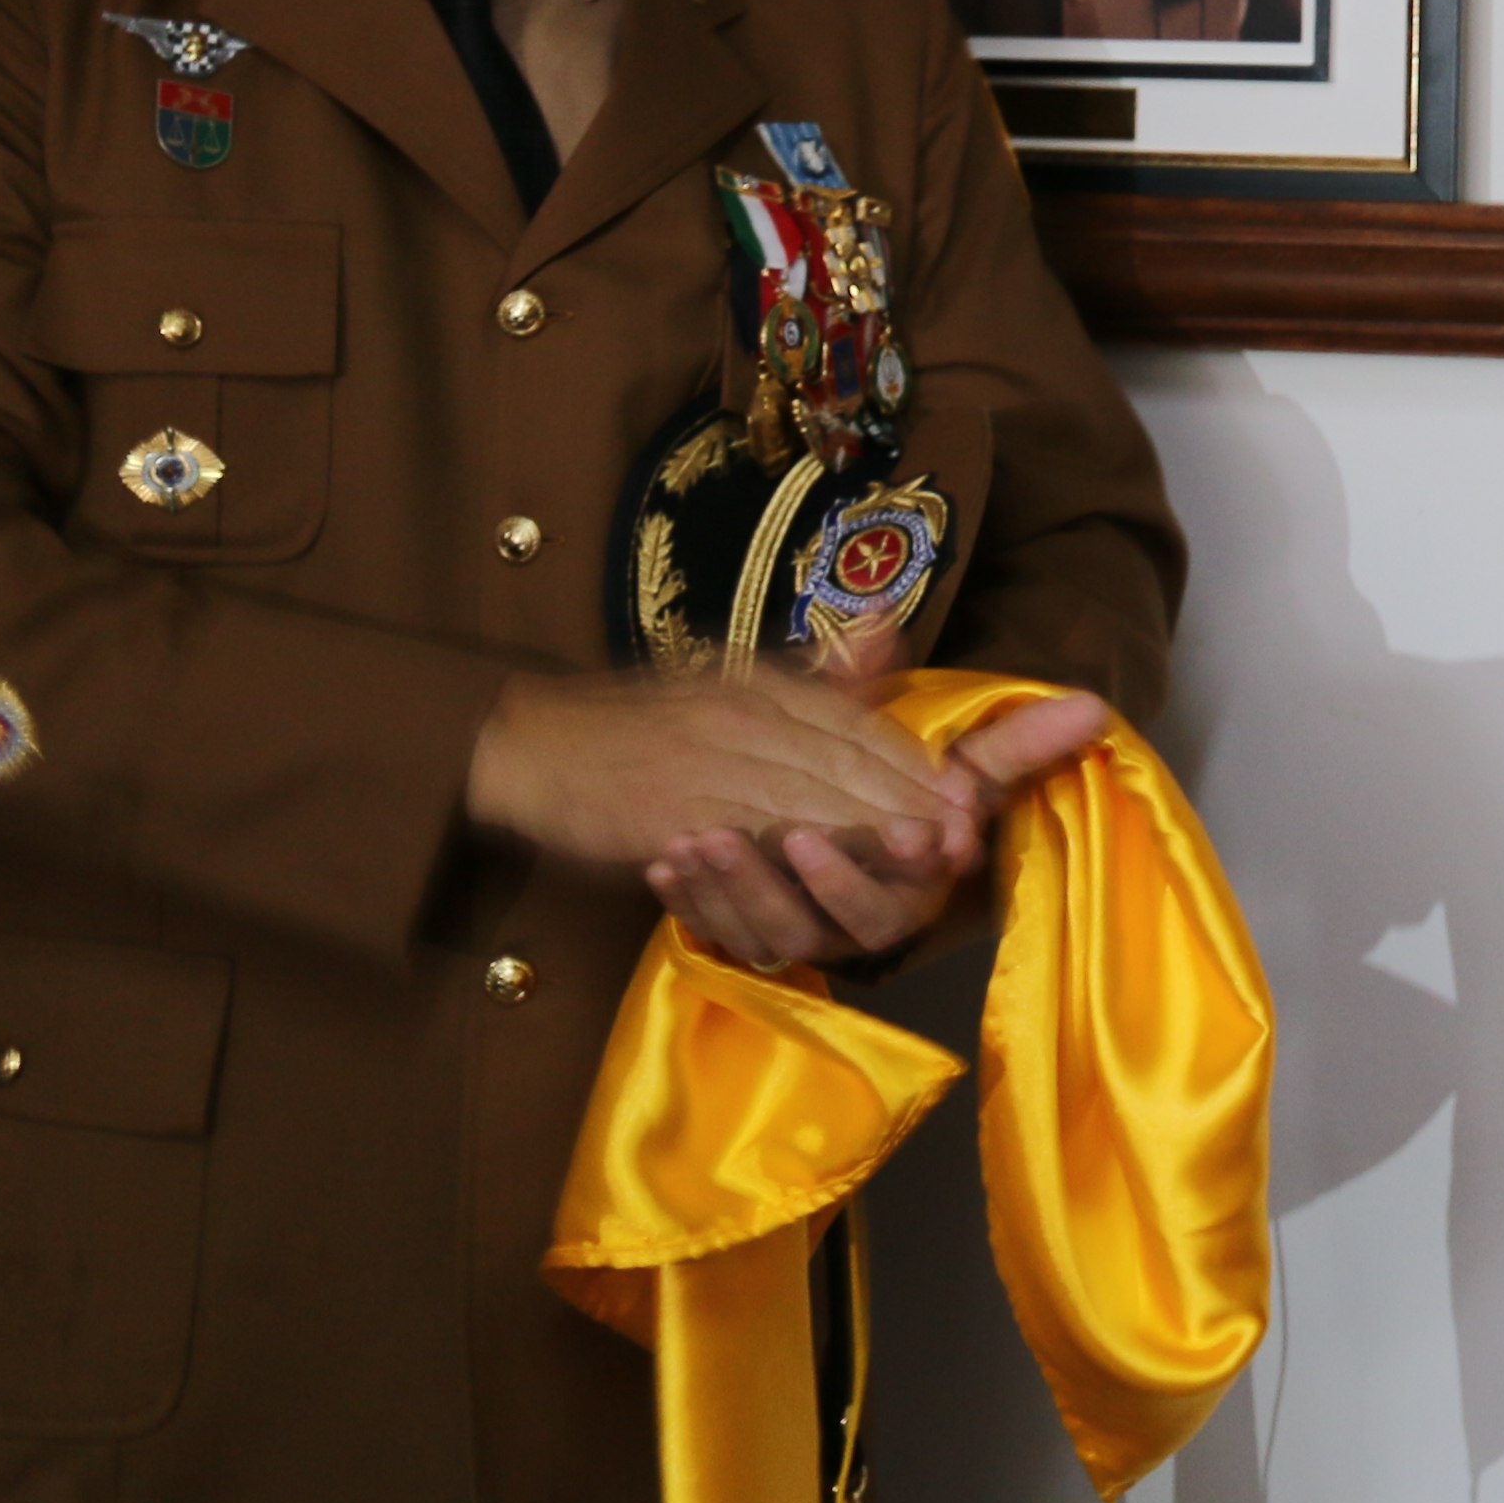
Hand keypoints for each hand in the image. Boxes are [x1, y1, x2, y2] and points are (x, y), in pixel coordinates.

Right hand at [464, 649, 966, 872]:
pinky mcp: (669, 811)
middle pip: (844, 760)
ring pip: (804, 796)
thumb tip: (892, 626)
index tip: (965, 794)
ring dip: (868, 828)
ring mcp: (707, 763)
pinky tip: (829, 876)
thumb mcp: (737, 683)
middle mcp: (745, 717)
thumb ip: (821, 676)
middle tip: (963, 834)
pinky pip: (741, 834)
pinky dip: (791, 855)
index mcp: (766, 688)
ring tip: (921, 855)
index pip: (857, 723)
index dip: (914, 761)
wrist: (538, 745)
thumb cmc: (643, 724)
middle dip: (908, 799)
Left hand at [638, 655, 1118, 974]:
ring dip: (727, 889)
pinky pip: (712, 929)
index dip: (863, 869)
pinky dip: (687, 898)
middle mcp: (858, 928)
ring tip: (691, 840)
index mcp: (911, 891)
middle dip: (788, 880)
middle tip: (752, 834)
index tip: (828, 833)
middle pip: (827, 922)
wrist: (839, 836)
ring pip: (764, 931)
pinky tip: (661, 862)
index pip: (892, 893)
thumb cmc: (906, 802)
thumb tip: (1092, 704)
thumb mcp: (951, 774)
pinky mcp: (744, 937)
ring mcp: (800, 938)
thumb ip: (1010, 745)